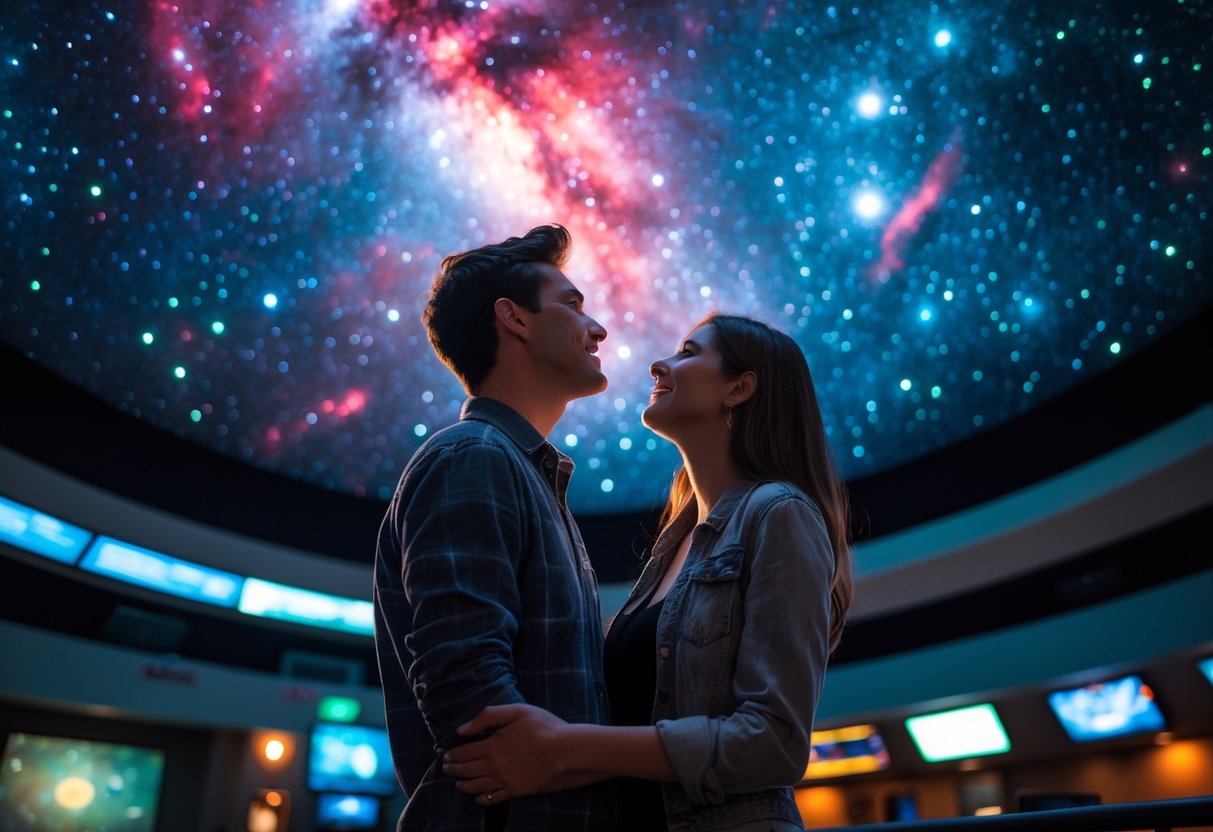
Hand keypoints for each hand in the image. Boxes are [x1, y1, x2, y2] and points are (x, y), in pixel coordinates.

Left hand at [441, 703, 569, 804]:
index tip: (445, 755)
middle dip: (452, 769)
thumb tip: (462, 729)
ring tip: (457, 783)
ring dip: (462, 785)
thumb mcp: (517, 711)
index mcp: (492, 745)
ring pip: (475, 786)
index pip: (463, 752)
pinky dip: (480, 798)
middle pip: (465, 770)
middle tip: (445, 768)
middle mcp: (494, 766)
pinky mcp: (515, 792)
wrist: (566, 752)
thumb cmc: (544, 727)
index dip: (451, 754)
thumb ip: (488, 716)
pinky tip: (477, 796)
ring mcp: (504, 781)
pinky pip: (491, 799)